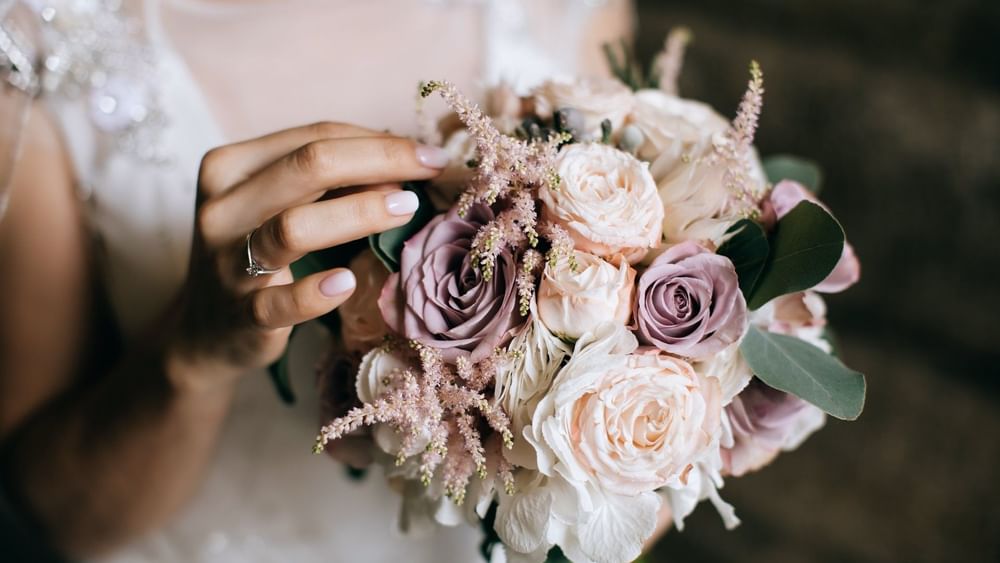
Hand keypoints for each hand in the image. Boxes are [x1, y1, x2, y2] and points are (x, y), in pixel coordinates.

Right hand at [166, 122, 448, 389]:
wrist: (205, 330)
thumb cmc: (259, 254)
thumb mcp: (280, 204)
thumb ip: (329, 181)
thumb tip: (407, 162)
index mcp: (230, 166)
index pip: (313, 137)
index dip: (378, 140)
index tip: (429, 153)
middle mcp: (221, 207)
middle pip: (308, 165)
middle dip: (380, 161)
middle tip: (431, 170)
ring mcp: (226, 262)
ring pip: (294, 226)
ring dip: (359, 213)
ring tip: (406, 208)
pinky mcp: (240, 314)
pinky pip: (280, 302)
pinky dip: (316, 292)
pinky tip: (348, 282)